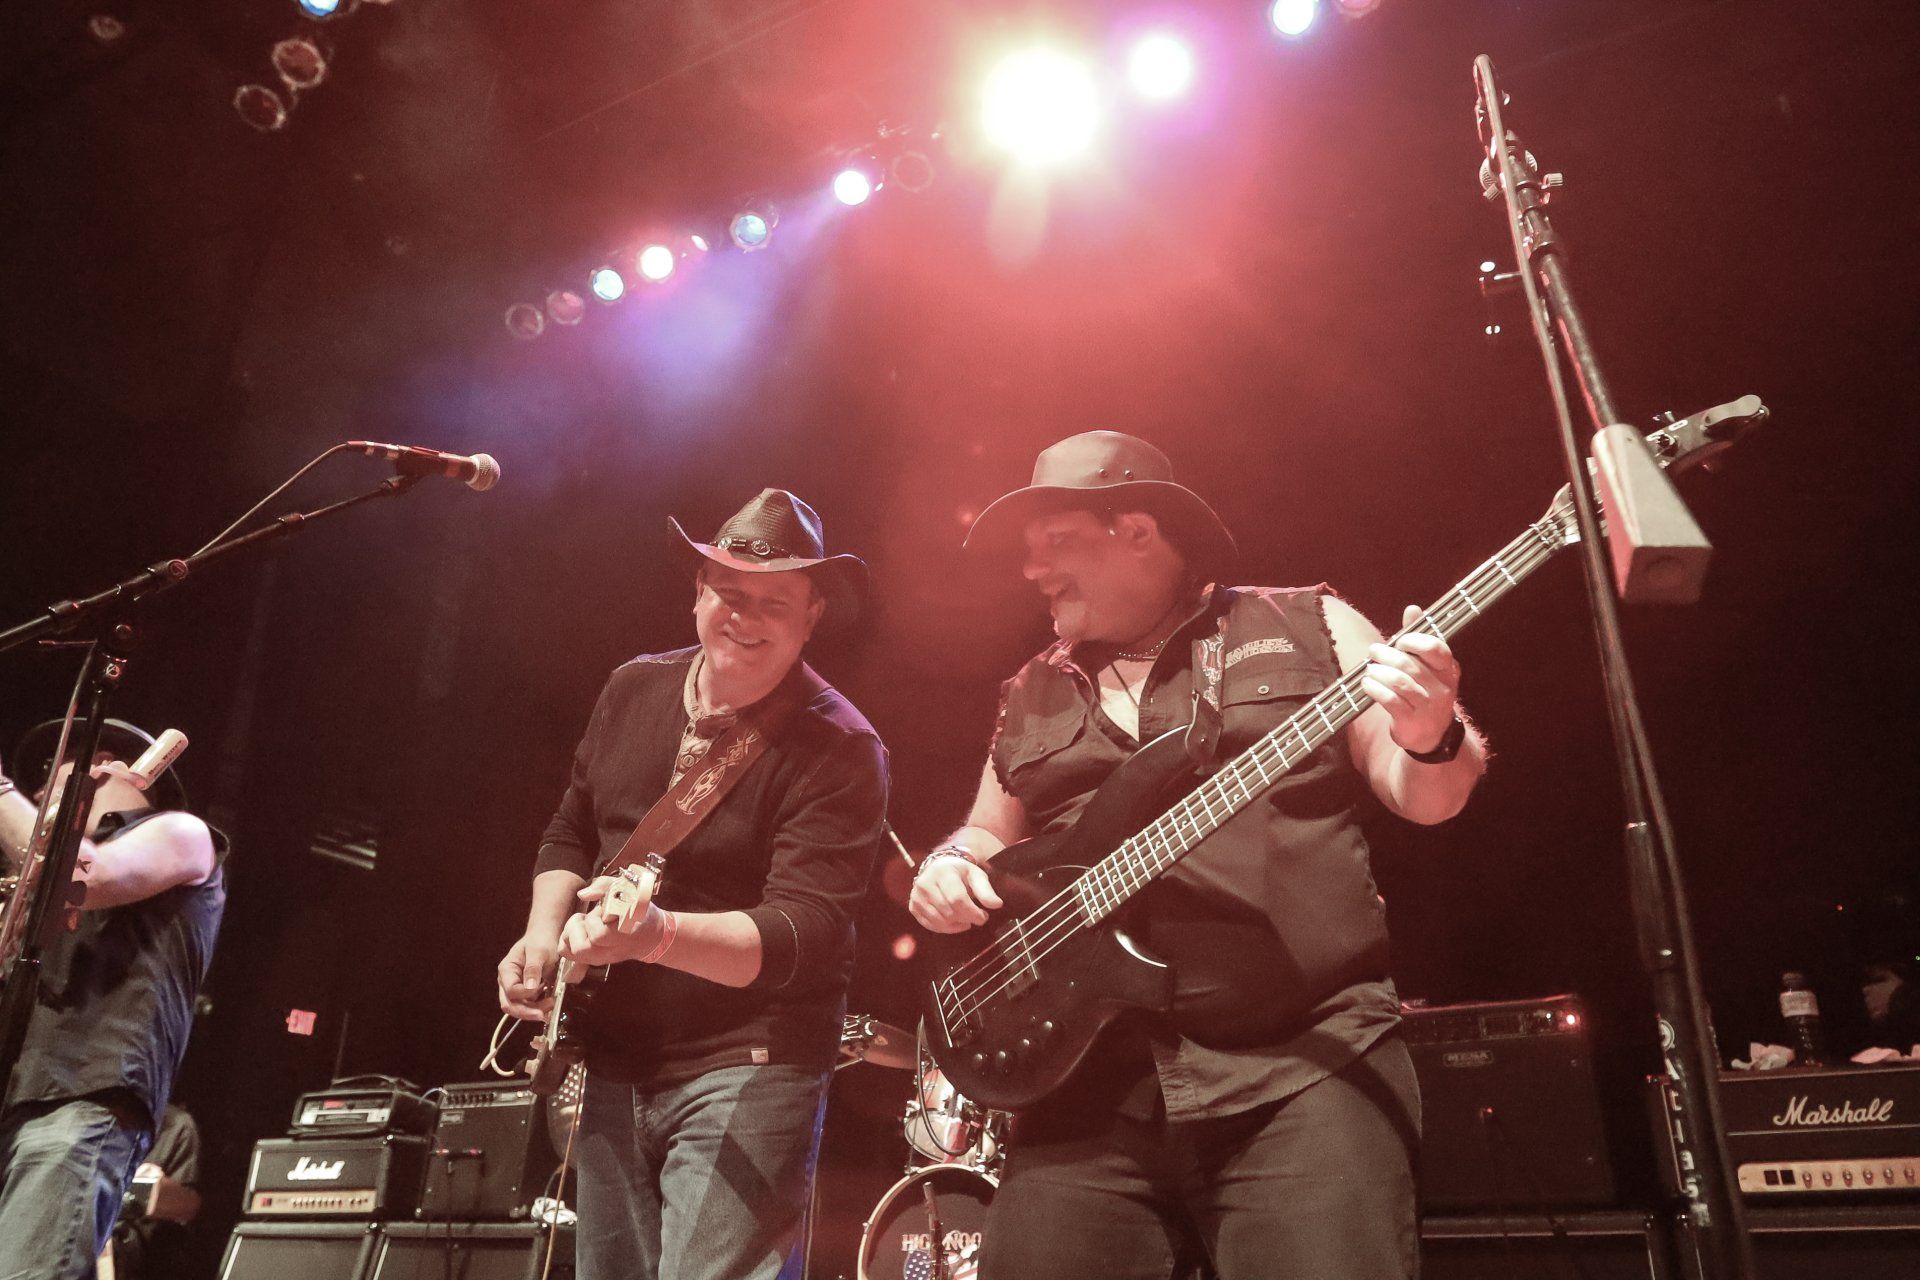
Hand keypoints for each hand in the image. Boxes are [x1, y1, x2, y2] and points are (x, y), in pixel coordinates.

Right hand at [497, 932, 558, 1020]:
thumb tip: (530, 987)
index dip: (524, 994)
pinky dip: (539, 1009)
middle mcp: (507, 982)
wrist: (546, 937)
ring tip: (551, 1007)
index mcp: (507, 971)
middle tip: (544, 1014)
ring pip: (520, 1008)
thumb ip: (533, 968)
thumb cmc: (540, 940)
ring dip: (534, 1012)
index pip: (511, 990)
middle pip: (510, 1005)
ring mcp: (516, 989)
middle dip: (527, 1012)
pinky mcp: (527, 993)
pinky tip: (550, 1008)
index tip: (541, 988)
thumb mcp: (538, 951)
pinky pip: (529, 1006)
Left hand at [559, 876, 666, 965]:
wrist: (651, 936)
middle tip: (589, 916)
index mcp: (623, 934)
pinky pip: (569, 953)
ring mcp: (602, 958)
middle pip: (581, 948)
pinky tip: (581, 930)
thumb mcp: (628, 888)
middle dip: (578, 928)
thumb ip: (605, 886)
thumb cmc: (638, 910)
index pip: (598, 935)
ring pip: (573, 952)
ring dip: (572, 933)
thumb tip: (582, 894)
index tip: (605, 908)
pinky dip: (568, 939)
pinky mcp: (593, 959)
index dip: (596, 917)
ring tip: (585, 923)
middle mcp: (611, 950)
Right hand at [908, 856, 1003, 933]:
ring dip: (956, 925)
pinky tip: (954, 923)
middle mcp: (925, 883)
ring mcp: (916, 896)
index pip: (957, 899)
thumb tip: (997, 904)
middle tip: (975, 917)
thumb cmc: (960, 872)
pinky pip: (930, 925)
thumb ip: (986, 890)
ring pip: (939, 921)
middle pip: (949, 912)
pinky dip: (945, 928)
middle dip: (966, 919)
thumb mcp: (976, 875)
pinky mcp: (913, 907)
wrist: (939, 868)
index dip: (972, 912)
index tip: (983, 917)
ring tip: (965, 920)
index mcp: (942, 872)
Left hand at [1360, 605, 1463, 754]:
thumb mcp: (1427, 666)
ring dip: (1378, 672)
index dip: (1413, 641)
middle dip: (1386, 655)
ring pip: (1399, 682)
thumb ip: (1419, 638)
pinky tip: (1367, 684)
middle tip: (1374, 651)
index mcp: (1448, 669)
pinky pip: (1390, 700)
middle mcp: (1442, 688)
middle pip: (1409, 665)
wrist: (1431, 735)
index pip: (1435, 649)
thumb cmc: (1425, 692)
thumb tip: (1412, 609)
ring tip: (1369, 669)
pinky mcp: (1412, 721)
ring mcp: (1428, 706)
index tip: (1399, 641)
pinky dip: (1374, 689)